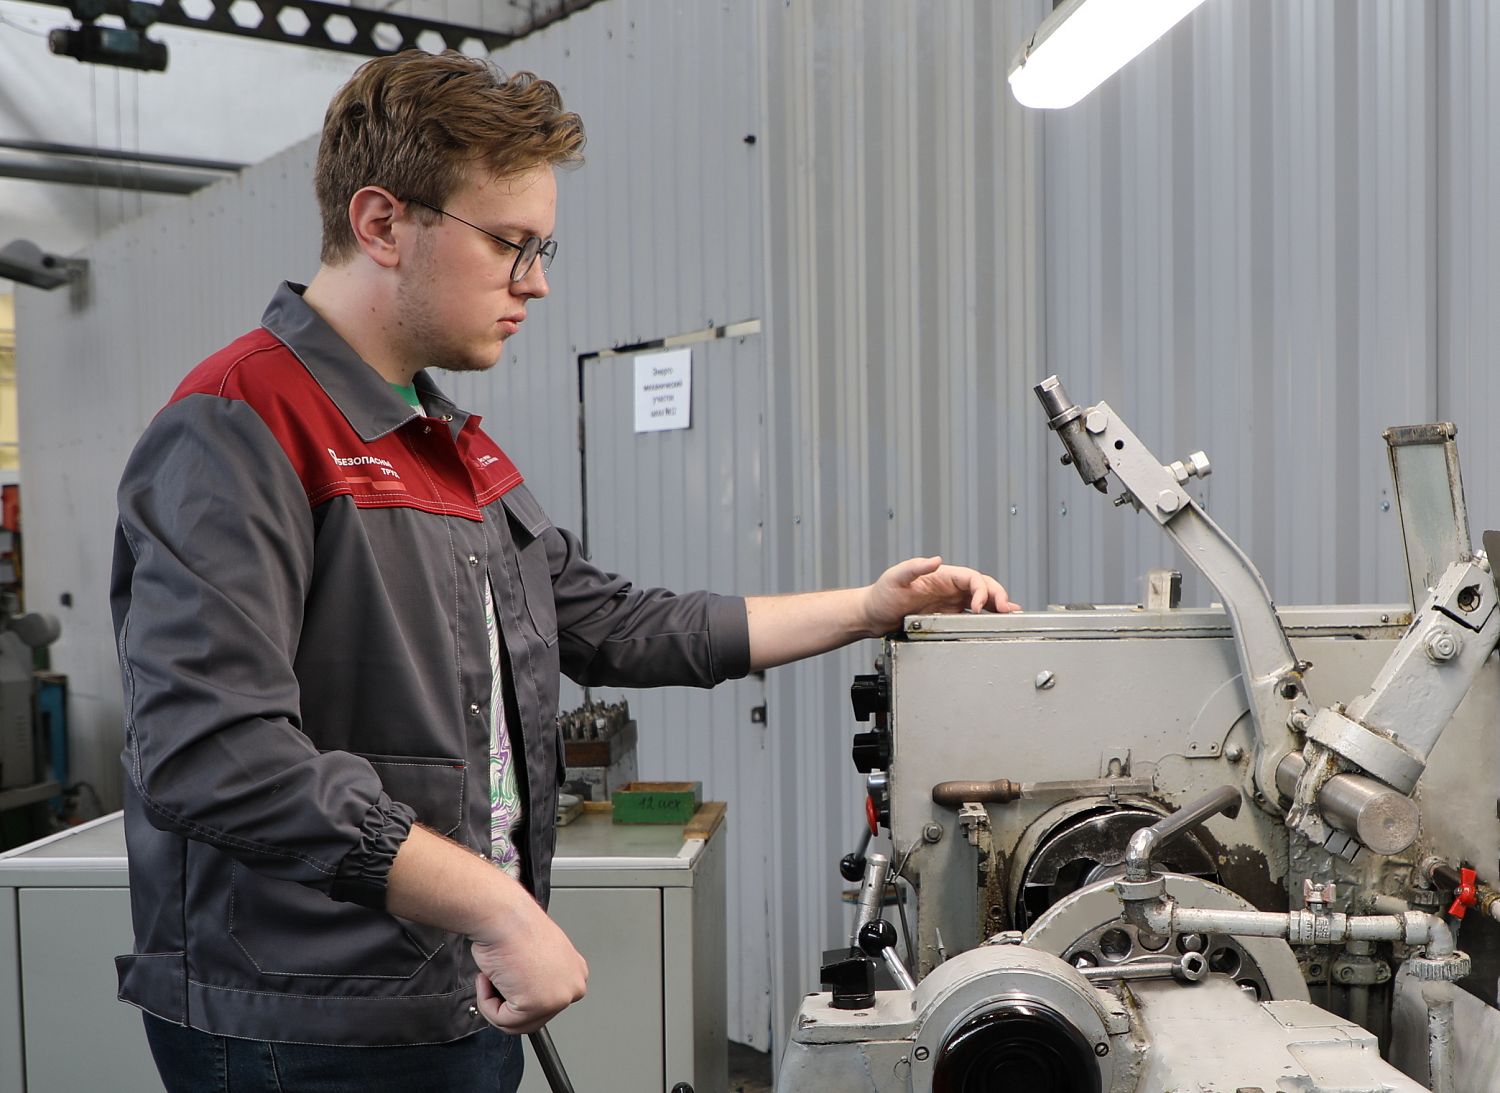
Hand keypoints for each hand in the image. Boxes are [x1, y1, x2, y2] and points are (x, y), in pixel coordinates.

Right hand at [470, 898, 587, 1033]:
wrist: (502, 915)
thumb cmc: (513, 925)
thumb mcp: (537, 955)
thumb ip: (539, 977)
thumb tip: (525, 991)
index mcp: (575, 972)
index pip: (547, 1002)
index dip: (521, 993)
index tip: (511, 978)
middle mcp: (573, 986)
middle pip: (534, 1018)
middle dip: (508, 1001)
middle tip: (500, 976)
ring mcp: (557, 998)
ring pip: (517, 1023)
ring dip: (495, 1002)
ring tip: (494, 975)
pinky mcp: (536, 1005)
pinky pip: (503, 1020)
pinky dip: (487, 1003)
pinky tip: (491, 978)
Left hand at [862, 556, 1020, 634]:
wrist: (873, 614)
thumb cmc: (881, 595)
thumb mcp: (895, 578)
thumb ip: (914, 567)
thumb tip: (936, 560)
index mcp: (941, 575)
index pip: (971, 577)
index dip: (981, 589)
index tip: (979, 605)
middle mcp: (949, 586)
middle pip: (983, 586)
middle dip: (998, 596)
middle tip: (1006, 611)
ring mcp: (951, 600)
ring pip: (983, 599)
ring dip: (998, 605)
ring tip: (1012, 615)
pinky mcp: (948, 615)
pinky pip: (974, 614)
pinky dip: (988, 616)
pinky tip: (998, 620)